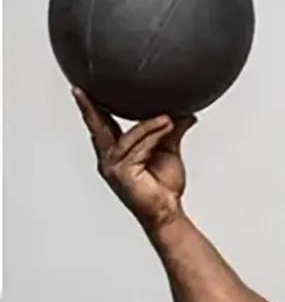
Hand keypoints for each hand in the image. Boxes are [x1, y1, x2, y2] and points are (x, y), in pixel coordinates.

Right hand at [75, 88, 196, 228]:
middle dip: (91, 108)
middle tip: (82, 90)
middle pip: (99, 127)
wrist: (168, 211)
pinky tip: (167, 126)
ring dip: (150, 125)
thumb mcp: (168, 151)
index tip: (83, 90)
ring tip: (168, 118)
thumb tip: (185, 114)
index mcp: (116, 153)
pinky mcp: (123, 173)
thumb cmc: (164, 186)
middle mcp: (109, 159)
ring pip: (129, 137)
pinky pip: (139, 148)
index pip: (103, 125)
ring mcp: (113, 167)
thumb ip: (172, 132)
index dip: (93, 108)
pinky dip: (154, 136)